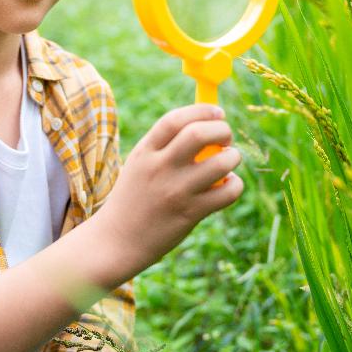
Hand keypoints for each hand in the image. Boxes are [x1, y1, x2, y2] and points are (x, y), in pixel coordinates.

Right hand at [92, 104, 243, 277]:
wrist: (116, 241)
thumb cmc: (133, 198)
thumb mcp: (139, 164)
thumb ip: (164, 145)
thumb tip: (205, 125)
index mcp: (145, 152)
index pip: (175, 119)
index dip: (202, 110)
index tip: (218, 113)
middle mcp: (160, 168)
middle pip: (199, 134)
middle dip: (222, 130)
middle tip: (226, 138)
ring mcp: (176, 191)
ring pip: (220, 163)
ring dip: (233, 157)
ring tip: (229, 161)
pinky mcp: (191, 214)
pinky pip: (227, 192)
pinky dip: (235, 185)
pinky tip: (227, 185)